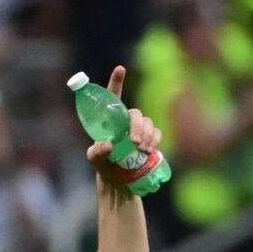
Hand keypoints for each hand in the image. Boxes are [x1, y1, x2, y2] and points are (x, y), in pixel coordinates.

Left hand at [86, 67, 162, 182]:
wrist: (119, 182)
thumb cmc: (104, 166)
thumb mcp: (95, 159)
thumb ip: (97, 152)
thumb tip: (109, 145)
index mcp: (111, 119)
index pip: (114, 95)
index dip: (117, 81)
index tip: (121, 69)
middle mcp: (126, 122)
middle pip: (135, 113)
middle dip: (137, 126)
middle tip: (134, 143)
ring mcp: (140, 130)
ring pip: (148, 123)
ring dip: (147, 134)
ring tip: (142, 150)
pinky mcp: (151, 141)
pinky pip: (157, 133)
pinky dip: (156, 140)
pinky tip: (150, 149)